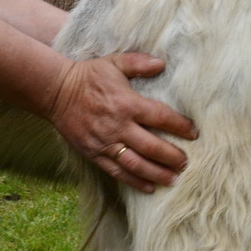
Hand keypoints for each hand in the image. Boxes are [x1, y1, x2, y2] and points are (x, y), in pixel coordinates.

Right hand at [50, 54, 197, 192]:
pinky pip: (117, 172)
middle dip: (172, 157)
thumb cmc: (88, 76)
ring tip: (173, 179)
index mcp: (127, 103)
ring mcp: (106, 143)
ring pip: (136, 164)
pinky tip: (149, 187)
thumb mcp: (114, 62)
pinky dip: (134, 181)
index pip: (160, 117)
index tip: (194, 133)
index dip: (179, 126)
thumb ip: (139, 62)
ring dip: (156, 174)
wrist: (56, 92)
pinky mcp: (94, 154)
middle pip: (151, 146)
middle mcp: (119, 126)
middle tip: (187, 163)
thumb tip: (162, 63)